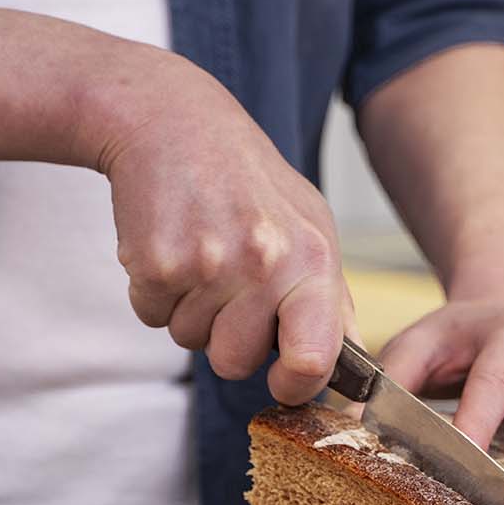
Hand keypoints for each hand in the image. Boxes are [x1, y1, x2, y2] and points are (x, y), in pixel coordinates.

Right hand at [95, 57, 355, 403]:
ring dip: (188, 310)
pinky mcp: (155, 263)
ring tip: (198, 252)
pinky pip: (151, 317)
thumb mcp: (310, 227)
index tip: (281, 381)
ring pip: (189, 341)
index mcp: (312, 259)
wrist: (171, 119)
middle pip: (235, 362)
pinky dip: (154, 292)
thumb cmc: (246, 180)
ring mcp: (207, 264)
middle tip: (224, 281)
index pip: (314, 361)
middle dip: (224, 336)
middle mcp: (263, 264)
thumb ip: (331, 299)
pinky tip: (169, 244)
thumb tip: (351, 365)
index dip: (294, 385)